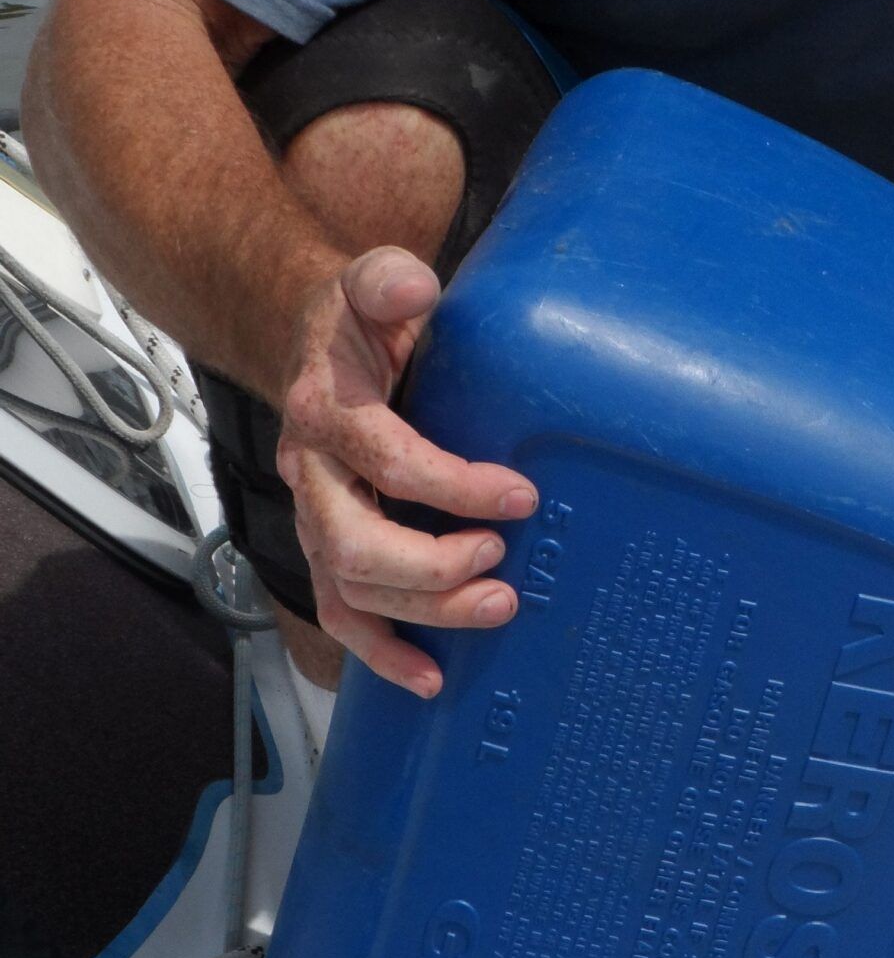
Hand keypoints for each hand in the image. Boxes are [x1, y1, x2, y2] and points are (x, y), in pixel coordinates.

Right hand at [276, 246, 537, 697]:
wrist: (316, 343)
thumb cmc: (358, 321)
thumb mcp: (370, 282)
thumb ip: (386, 279)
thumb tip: (412, 287)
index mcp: (324, 409)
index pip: (387, 460)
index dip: (456, 486)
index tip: (521, 496)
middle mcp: (309, 471)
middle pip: (355, 542)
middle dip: (433, 565)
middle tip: (503, 558)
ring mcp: (315, 516)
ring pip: (351, 588)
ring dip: (425, 613)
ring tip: (497, 606)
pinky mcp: (327, 547)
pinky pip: (342, 613)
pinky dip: (382, 654)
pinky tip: (430, 678)